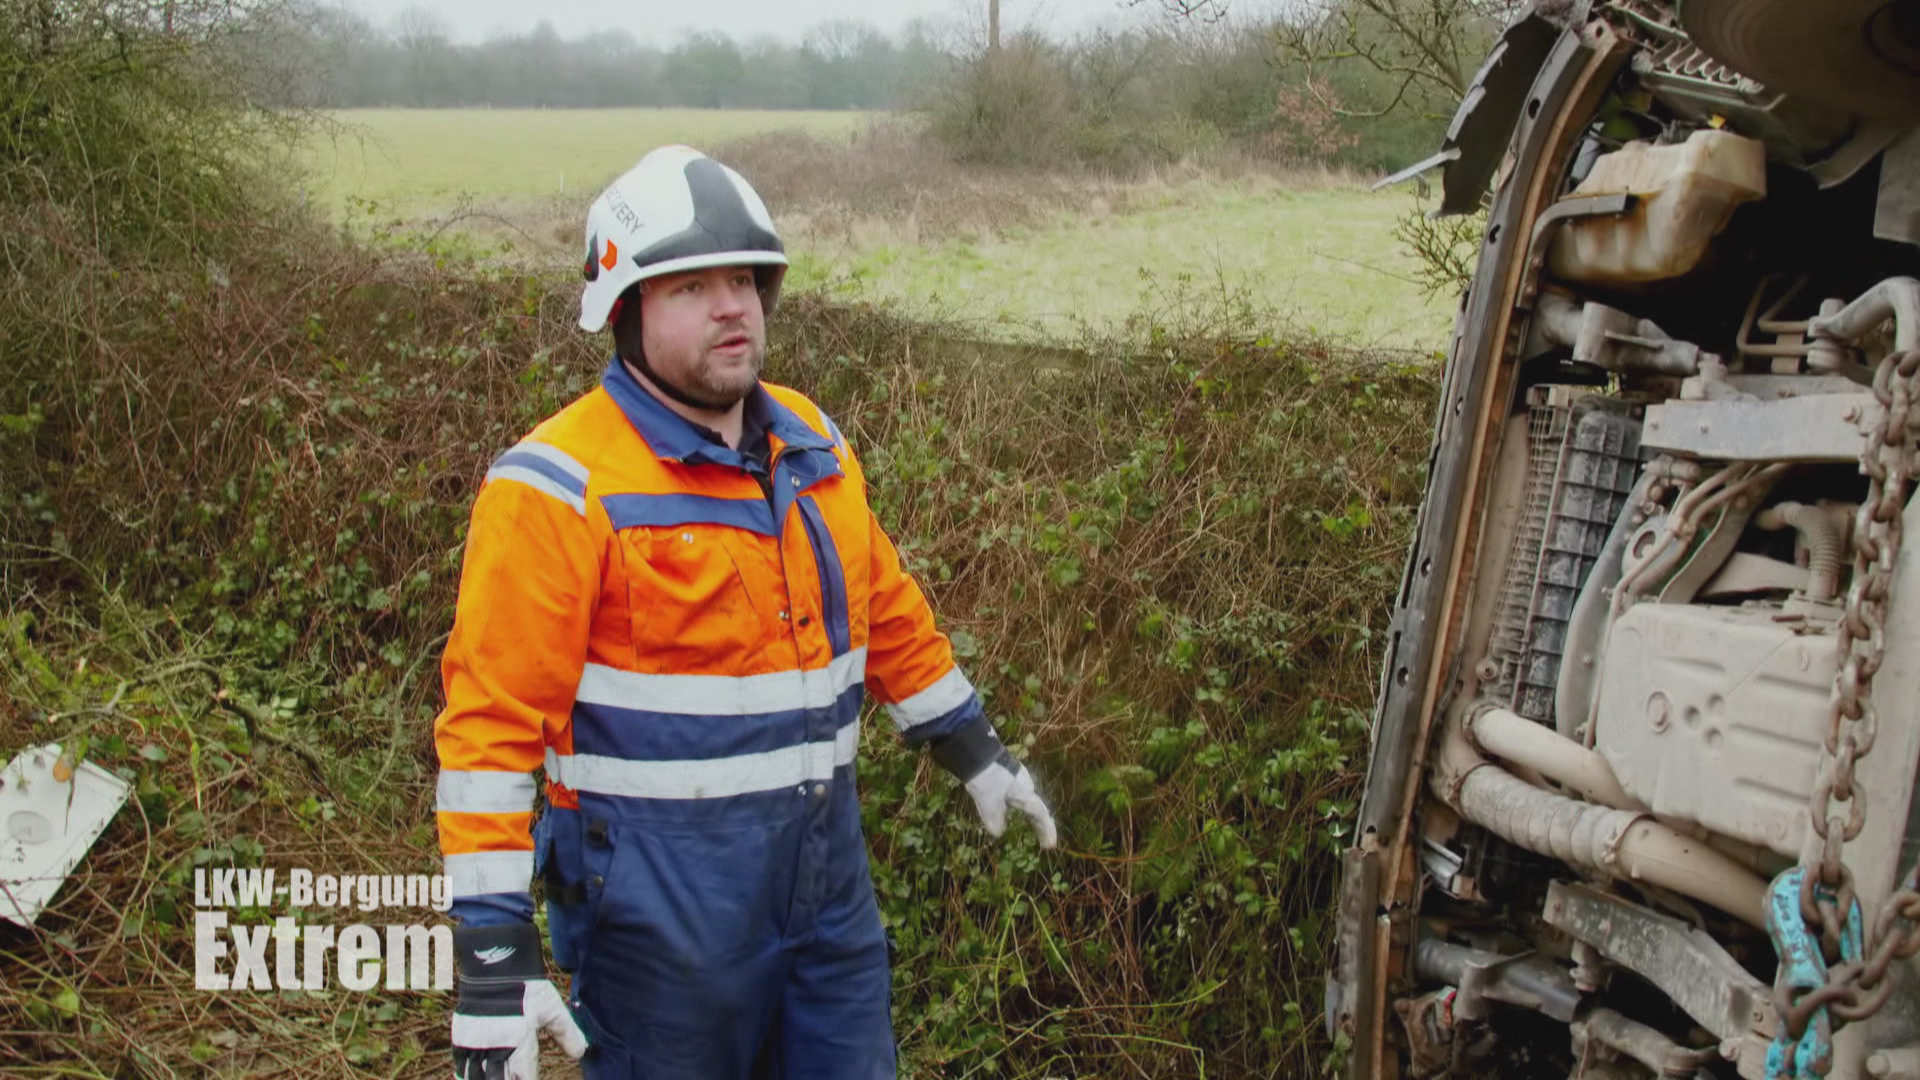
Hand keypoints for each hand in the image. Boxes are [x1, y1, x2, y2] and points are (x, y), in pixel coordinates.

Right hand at [452, 924, 587, 1079]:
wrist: (495, 966)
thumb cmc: (527, 987)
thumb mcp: (552, 1009)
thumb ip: (567, 1033)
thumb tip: (581, 1053)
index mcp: (520, 1044)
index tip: (532, 1079)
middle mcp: (496, 1049)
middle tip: (514, 1078)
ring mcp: (475, 1045)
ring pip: (477, 1078)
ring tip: (496, 1077)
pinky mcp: (461, 1038)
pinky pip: (460, 1066)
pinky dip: (466, 1075)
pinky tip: (475, 1076)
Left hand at [965, 757, 1058, 848]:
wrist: (976, 753)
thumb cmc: (987, 781)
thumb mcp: (990, 807)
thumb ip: (996, 823)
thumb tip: (999, 831)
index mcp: (1025, 794)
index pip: (1040, 816)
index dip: (1046, 831)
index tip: (1050, 846)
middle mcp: (1026, 785)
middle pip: (1036, 808)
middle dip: (1041, 824)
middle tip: (1045, 839)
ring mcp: (1017, 777)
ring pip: (1027, 800)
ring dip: (1030, 814)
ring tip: (1033, 825)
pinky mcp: (1007, 772)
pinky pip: (1017, 793)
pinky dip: (1018, 804)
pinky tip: (1010, 805)